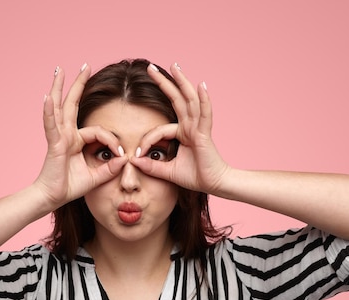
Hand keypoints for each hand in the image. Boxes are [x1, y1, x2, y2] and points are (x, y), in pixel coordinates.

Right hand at [35, 64, 126, 208]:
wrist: (52, 198)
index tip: (122, 156)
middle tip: (85, 66)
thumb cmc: (69, 188)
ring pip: (59, 107)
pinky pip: (51, 125)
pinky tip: (47, 97)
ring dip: (59, 87)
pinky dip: (48, 111)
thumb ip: (110, 168)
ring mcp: (59, 137)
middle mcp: (67, 134)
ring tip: (59, 69)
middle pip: (73, 104)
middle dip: (79, 84)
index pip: (99, 132)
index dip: (112, 141)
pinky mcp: (53, 144)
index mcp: (76, 141)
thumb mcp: (96, 177)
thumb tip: (125, 159)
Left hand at [130, 63, 229, 193]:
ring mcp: (198, 127)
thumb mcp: (167, 171)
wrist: (214, 184)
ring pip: (189, 100)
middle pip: (176, 99)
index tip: (137, 155)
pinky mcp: (205, 133)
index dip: (146, 141)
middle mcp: (190, 126)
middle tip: (151, 68)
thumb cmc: (195, 177)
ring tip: (174, 66)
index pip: (159, 130)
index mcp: (182, 133)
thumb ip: (151, 166)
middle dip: (164, 83)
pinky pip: (204, 113)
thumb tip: (133, 161)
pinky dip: (204, 99)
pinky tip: (201, 85)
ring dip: (182, 82)